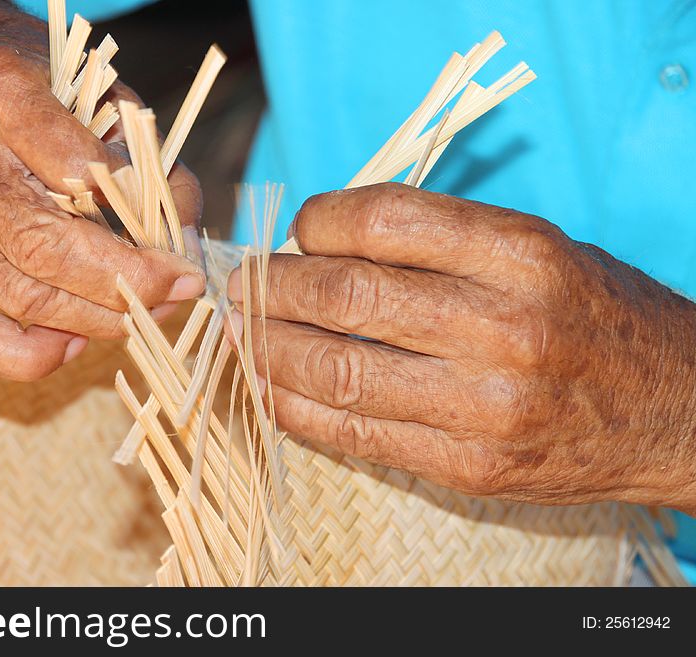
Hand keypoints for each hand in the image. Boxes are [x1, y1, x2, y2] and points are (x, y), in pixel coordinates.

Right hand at [0, 6, 203, 379]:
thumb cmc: (26, 88)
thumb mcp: (97, 95)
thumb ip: (150, 165)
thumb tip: (184, 246)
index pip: (79, 175)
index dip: (141, 234)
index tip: (183, 262)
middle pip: (45, 249)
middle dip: (125, 289)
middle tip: (172, 299)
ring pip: (17, 295)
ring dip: (93, 323)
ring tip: (137, 317)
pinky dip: (26, 355)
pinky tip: (72, 344)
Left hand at [227, 183, 695, 512]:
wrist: (674, 411)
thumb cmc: (597, 315)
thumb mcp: (537, 249)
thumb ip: (439, 241)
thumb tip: (327, 239)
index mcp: (521, 255)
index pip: (384, 220)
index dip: (320, 220)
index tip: (300, 228)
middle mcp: (503, 328)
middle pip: (347, 295)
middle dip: (274, 287)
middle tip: (243, 285)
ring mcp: (485, 407)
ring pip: (338, 371)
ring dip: (268, 350)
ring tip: (242, 333)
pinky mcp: (470, 468)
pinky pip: (356, 436)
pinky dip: (297, 410)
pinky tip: (270, 388)